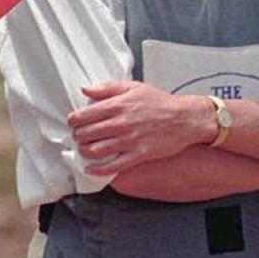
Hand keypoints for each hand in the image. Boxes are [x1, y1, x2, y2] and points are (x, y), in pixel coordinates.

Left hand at [68, 82, 211, 174]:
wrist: (184, 118)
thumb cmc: (160, 102)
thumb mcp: (134, 87)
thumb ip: (108, 87)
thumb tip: (86, 89)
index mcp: (118, 105)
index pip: (84, 115)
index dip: (73, 120)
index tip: (73, 122)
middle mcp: (121, 123)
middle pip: (86, 134)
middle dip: (77, 136)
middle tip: (79, 136)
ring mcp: (129, 140)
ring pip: (95, 150)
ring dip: (85, 151)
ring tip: (85, 149)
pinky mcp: (137, 155)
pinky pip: (112, 166)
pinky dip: (97, 170)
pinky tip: (91, 168)